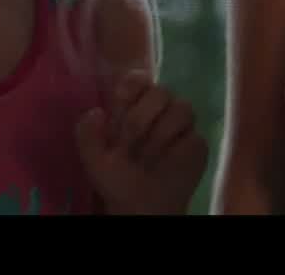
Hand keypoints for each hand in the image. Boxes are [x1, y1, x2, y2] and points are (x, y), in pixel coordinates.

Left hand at [77, 70, 208, 214]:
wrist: (141, 205)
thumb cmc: (117, 178)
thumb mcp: (94, 159)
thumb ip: (87, 135)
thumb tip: (96, 111)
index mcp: (133, 107)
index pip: (138, 80)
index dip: (134, 84)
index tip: (122, 101)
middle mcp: (159, 110)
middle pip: (161, 91)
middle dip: (141, 117)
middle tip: (128, 143)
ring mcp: (180, 125)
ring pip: (182, 108)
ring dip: (160, 135)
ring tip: (145, 159)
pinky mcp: (197, 143)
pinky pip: (193, 135)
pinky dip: (177, 150)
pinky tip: (165, 163)